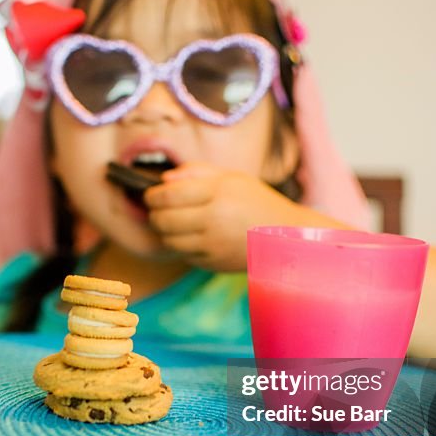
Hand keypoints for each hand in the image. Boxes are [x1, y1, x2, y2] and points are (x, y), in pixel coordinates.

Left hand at [144, 163, 335, 271]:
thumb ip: (196, 172)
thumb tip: (165, 180)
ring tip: (173, 222)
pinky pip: (182, 254)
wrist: (285, 237)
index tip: (151, 194)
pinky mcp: (213, 263)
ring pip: (168, 240)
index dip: (152, 195)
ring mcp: (213, 245)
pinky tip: (191, 236)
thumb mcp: (232, 178)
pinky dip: (180, 245)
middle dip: (153, 214)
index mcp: (219, 193)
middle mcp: (214, 220)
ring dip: (164, 231)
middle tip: (156, 209)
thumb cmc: (256, 202)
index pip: (168, 195)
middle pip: (163, 220)